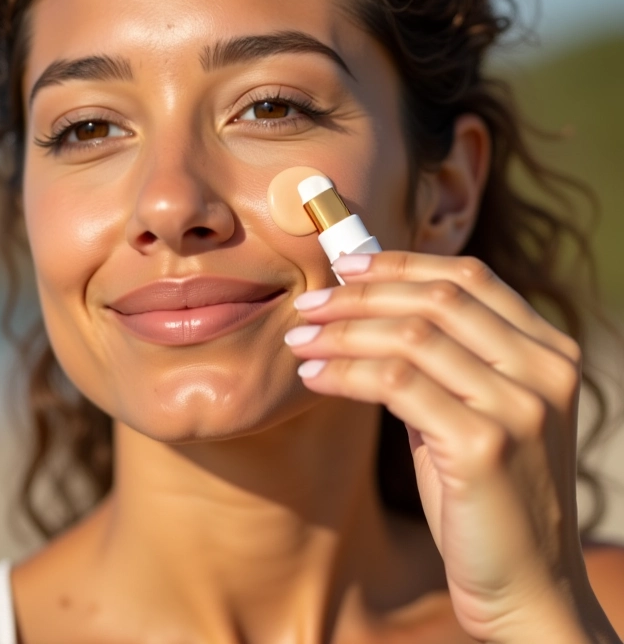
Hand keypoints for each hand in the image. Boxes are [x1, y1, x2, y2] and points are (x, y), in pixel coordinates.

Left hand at [285, 251, 613, 642]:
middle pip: (435, 299)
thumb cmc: (485, 494)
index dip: (402, 263)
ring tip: (299, 341)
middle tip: (308, 305)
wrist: (526, 585)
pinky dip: (345, 372)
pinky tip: (314, 377)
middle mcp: (544, 370)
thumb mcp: (472, 411)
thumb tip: (365, 305)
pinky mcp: (485, 446)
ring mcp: (520, 407)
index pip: (469, 278)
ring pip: (410, 336)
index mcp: (548, 351)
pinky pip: (396, 383)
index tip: (346, 265)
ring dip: (342, 333)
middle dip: (359, 296)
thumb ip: (439, 359)